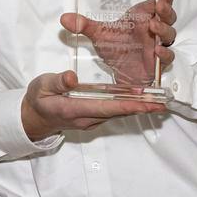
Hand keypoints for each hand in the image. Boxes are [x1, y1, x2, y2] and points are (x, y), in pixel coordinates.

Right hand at [20, 70, 169, 137]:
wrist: (34, 118)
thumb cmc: (38, 99)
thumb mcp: (42, 86)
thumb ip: (57, 82)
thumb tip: (71, 77)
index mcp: (73, 109)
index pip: (105, 107)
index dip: (126, 105)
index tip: (144, 104)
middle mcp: (86, 118)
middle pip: (117, 113)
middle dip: (140, 109)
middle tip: (162, 104)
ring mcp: (91, 120)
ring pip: (118, 113)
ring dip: (138, 108)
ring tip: (158, 102)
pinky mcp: (93, 117)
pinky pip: (114, 112)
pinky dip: (128, 107)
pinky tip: (141, 101)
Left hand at [62, 0, 176, 89]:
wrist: (119, 72)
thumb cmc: (115, 47)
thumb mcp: (99, 35)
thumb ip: (84, 25)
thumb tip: (64, 18)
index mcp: (143, 17)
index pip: (158, 3)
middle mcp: (154, 29)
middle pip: (168, 16)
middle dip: (166, 10)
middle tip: (160, 7)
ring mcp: (159, 45)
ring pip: (170, 34)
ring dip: (164, 30)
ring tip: (154, 27)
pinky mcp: (159, 62)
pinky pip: (168, 57)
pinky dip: (165, 54)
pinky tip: (157, 51)